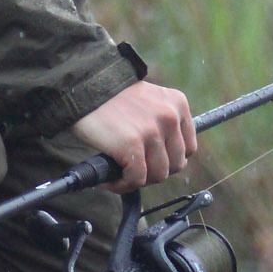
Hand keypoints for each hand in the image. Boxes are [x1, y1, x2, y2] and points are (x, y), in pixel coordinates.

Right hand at [71, 81, 197, 191]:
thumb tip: (165, 157)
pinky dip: (123, 185)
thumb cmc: (112, 98)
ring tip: (122, 174)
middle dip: (154, 172)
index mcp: (178, 104)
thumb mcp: (149, 100)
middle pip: (176, 165)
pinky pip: (136, 179)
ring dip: (139, 180)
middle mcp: (170, 116)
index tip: (152, 162)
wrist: (84, 86)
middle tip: (135, 170)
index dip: (170, 160)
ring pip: (158, 175)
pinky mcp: (132, 144)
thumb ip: (162, 122)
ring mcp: (152, 131)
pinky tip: (110, 180)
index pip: (188, 148)